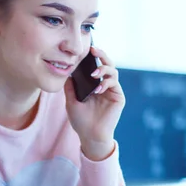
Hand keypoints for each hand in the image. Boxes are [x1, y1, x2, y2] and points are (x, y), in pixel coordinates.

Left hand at [64, 46, 124, 160]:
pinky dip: (106, 83)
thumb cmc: (80, 120)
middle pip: (107, 64)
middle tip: (93, 50)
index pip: (95, 66)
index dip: (92, 57)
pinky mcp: (118, 97)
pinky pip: (114, 84)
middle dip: (101, 55)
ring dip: (103, 69)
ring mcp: (112, 90)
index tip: (86, 49)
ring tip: (94, 74)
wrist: (89, 136)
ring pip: (113, 71)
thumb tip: (67, 71)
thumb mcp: (71, 101)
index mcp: (94, 84)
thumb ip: (70, 86)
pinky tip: (97, 89)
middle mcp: (104, 85)